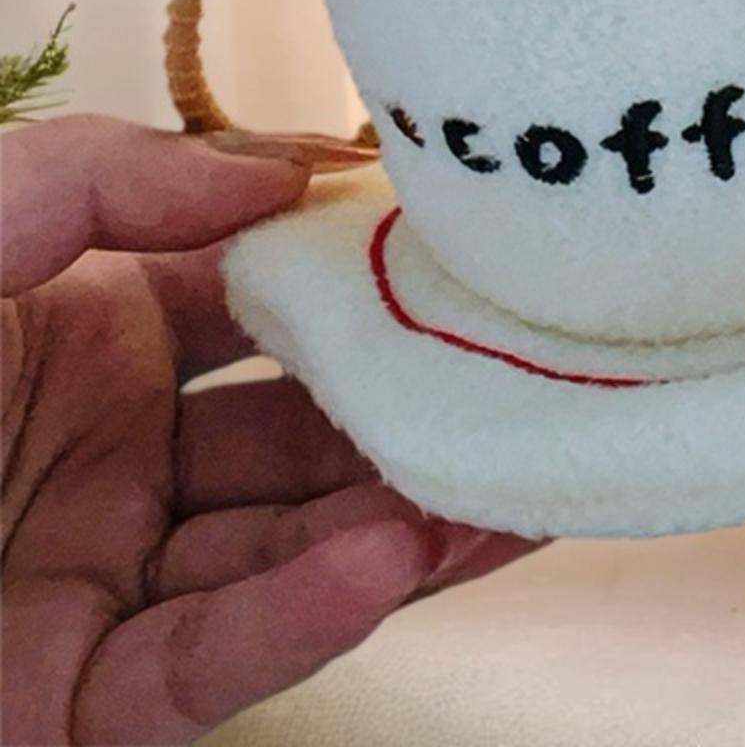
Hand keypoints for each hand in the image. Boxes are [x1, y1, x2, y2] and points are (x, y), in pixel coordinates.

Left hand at [1, 116, 540, 744]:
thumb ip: (106, 177)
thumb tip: (288, 171)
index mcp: (90, 324)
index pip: (272, 291)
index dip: (373, 272)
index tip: (475, 249)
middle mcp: (118, 445)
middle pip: (312, 425)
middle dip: (430, 402)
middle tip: (545, 372)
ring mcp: (103, 575)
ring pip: (291, 545)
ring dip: (412, 515)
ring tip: (522, 473)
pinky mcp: (78, 703)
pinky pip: (210, 657)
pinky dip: (305, 610)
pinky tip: (395, 553)